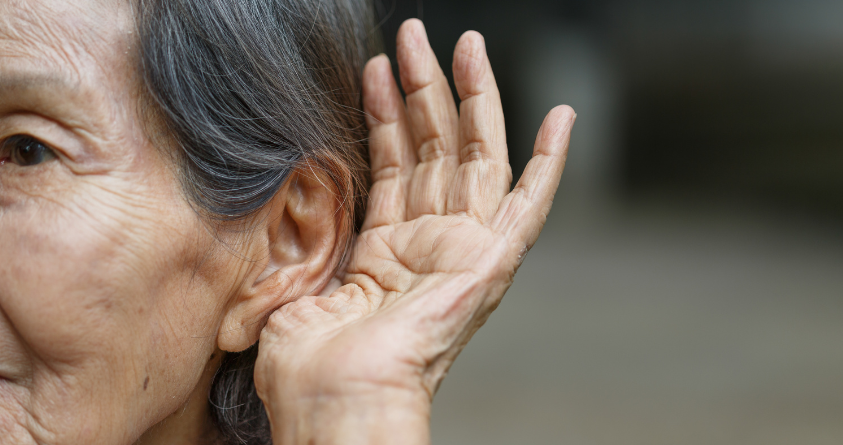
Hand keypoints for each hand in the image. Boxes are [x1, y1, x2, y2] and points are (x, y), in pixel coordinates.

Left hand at [255, 19, 574, 443]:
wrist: (337, 401)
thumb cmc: (307, 365)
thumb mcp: (289, 283)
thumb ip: (300, 237)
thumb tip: (280, 197)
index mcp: (384, 255)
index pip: (393, 168)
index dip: (385, 115)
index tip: (378, 69)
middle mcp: (427, 248)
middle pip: (434, 150)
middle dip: (424, 89)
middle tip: (416, 35)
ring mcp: (462, 253)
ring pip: (472, 158)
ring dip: (468, 99)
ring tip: (458, 43)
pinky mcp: (492, 264)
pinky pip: (529, 206)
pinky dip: (549, 164)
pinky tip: (562, 118)